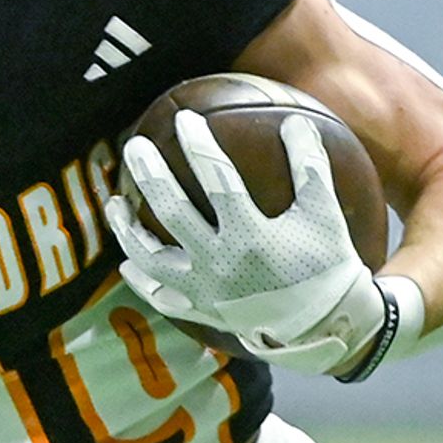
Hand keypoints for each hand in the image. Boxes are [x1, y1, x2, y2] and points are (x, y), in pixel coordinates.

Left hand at [108, 110, 390, 376]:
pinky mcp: (201, 311)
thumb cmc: (326, 262)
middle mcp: (221, 263)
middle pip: (172, 211)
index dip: (199, 146)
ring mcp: (206, 291)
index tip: (185, 120)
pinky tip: (127, 261)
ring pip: (152, 258)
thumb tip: (295, 119)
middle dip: (150, 175)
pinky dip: (141, 279)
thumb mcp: (324, 210)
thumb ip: (309, 163)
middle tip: (135, 147)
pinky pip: (160, 296)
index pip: (218, 178)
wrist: (325, 323)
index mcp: (252, 234)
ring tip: (116, 203)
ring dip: (128, 229)